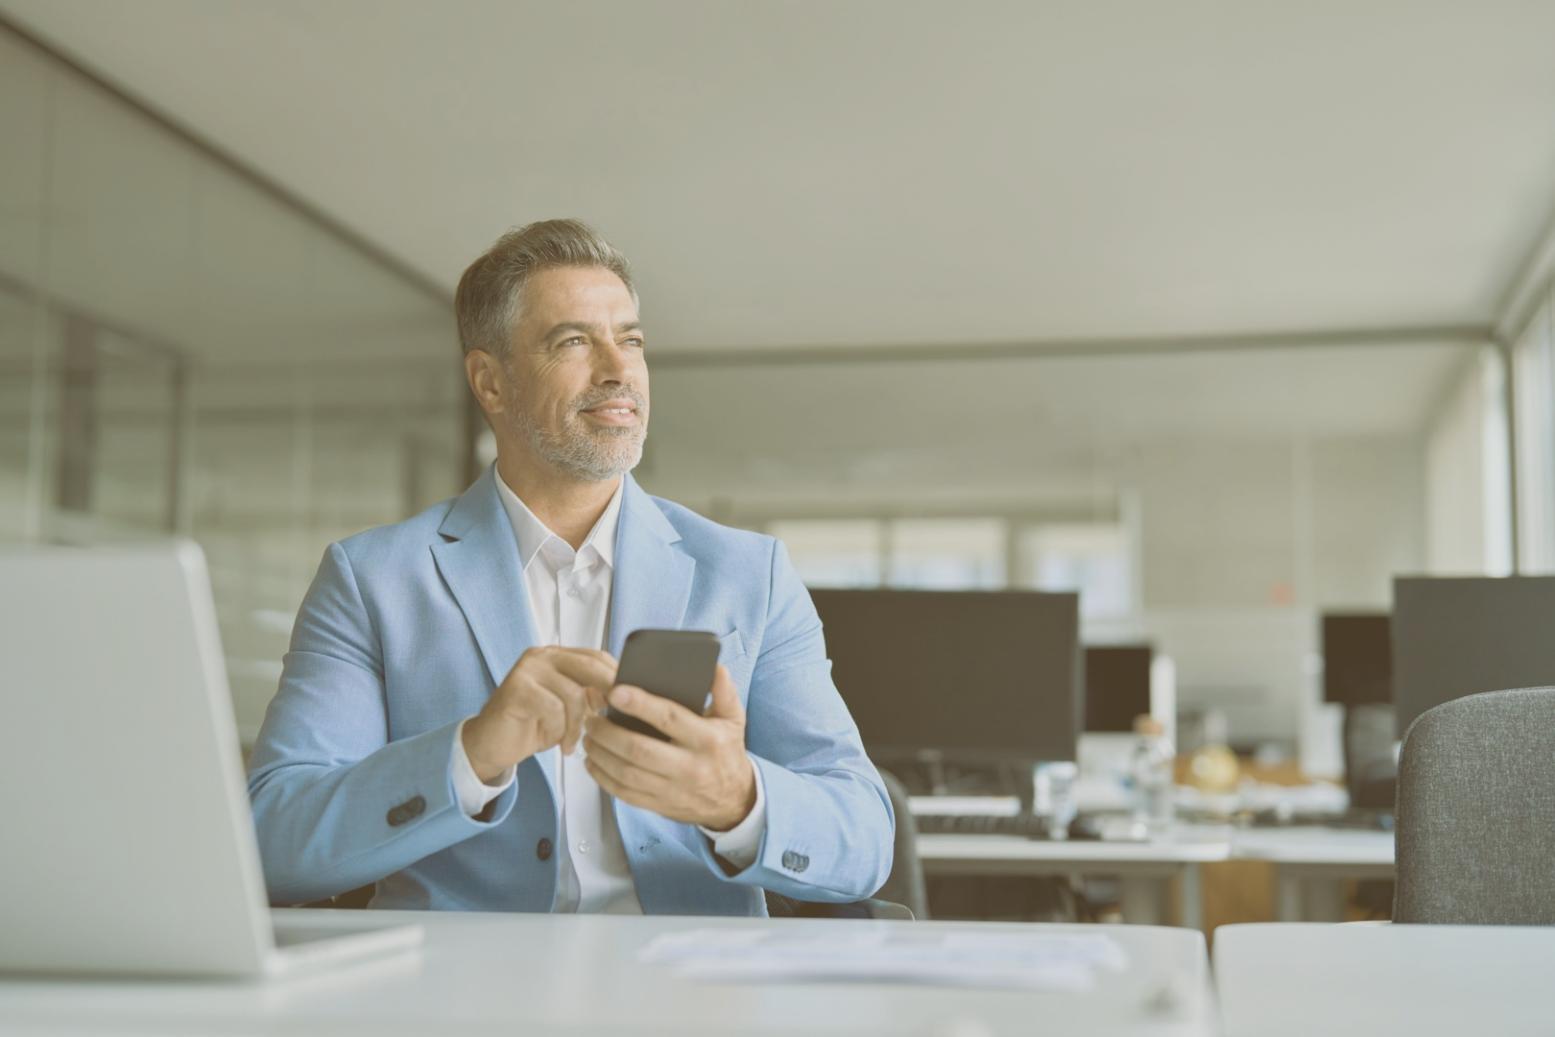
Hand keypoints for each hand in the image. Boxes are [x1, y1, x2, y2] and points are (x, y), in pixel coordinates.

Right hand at [462, 646, 616, 781]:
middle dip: (607, 692)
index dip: (615, 677)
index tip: (629, 699)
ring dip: (577, 724)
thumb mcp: (567, 707)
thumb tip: (625, 694)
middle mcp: (541, 656)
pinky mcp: (516, 688)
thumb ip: (588, 694)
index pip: (596, 656)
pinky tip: (555, 742)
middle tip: (614, 716)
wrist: (492, 744)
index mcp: (556, 655)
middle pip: (588, 666)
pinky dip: (558, 730)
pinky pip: (553, 708)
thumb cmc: (533, 725)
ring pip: (572, 693)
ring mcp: (527, 670)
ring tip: (571, 741)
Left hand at [582, 664, 756, 830]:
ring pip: (626, 773)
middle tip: (593, 717)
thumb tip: (715, 668)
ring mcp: (673, 789)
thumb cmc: (725, 752)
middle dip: (608, 732)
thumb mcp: (733, 719)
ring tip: (589, 735)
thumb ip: (724, 692)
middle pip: (639, 750)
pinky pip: (624, 793)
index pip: (669, 718)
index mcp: (707, 740)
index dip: (640, 704)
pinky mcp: (659, 805)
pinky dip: (602, 777)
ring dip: (600, 754)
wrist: (733, 800)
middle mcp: (690, 767)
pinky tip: (593, 761)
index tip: (615, 691)